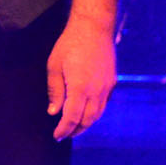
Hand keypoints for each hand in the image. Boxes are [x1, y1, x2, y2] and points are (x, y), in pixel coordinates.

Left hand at [46, 14, 116, 140]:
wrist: (94, 29)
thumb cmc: (70, 45)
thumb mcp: (54, 67)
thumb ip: (55, 92)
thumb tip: (54, 112)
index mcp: (80, 88)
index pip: (72, 117)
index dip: (64, 129)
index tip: (56, 136)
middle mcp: (97, 91)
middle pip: (88, 119)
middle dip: (76, 130)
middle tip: (64, 134)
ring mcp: (106, 87)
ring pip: (97, 113)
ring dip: (86, 123)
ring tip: (74, 127)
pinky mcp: (111, 82)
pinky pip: (103, 104)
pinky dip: (94, 113)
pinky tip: (85, 112)